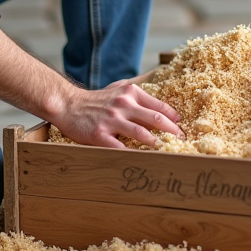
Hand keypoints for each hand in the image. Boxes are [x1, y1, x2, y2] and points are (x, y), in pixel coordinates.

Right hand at [52, 80, 182, 148]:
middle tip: (182, 140)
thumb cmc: (96, 100)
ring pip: (142, 134)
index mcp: (130, 93)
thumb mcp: (118, 90)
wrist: (68, 105)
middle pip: (155, 119)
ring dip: (157, 144)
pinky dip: (133, 154)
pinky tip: (142, 160)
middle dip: (172, 131)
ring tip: (166, 150)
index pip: (159, 106)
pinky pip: (120, 147)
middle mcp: (123, 105)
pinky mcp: (100, 134)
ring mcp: (112, 120)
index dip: (173, 118)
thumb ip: (136, 96)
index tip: (181, 127)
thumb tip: (159, 107)